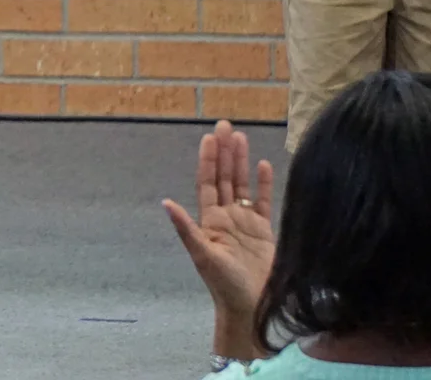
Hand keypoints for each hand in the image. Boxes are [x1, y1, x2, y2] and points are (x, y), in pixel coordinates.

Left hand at [162, 119, 275, 320]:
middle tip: (225, 125)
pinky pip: (262, 202)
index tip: (209, 136)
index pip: (208, 182)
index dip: (208, 159)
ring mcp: (245, 223)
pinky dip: (262, 184)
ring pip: (241, 185)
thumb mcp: (203, 255)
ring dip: (240, 162)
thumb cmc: (224, 284)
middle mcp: (226, 217)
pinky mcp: (264, 231)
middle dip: (224, 152)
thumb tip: (166, 203)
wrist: (251, 307)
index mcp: (210, 220)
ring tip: (241, 137)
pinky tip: (264, 165)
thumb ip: (186, 229)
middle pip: (224, 177)